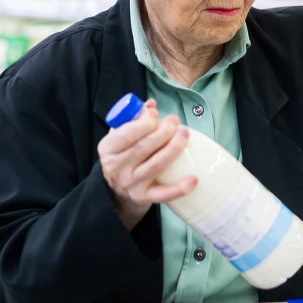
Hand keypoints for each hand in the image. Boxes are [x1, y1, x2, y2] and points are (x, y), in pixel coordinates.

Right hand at [98, 99, 197, 229]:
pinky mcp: (143, 198)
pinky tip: (194, 179)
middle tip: (175, 121)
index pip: (127, 133)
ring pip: (156, 165)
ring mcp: (130, 184)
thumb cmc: (123, 156)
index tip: (156, 114)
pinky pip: (163, 194)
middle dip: (163, 131)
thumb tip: (151, 104)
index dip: (145, 121)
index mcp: (108, 148)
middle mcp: (117, 167)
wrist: (115, 191)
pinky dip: (179, 188)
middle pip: (144, 147)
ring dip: (173, 149)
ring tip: (185, 135)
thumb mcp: (120, 137)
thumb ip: (134, 119)